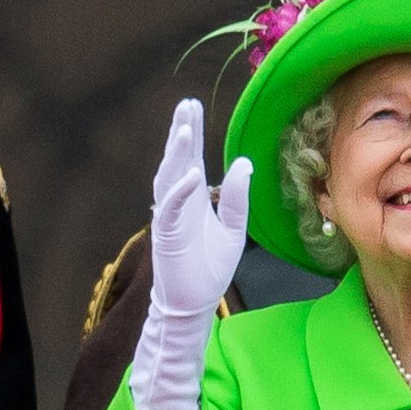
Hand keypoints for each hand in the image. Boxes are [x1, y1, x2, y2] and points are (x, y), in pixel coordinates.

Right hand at [147, 98, 250, 318]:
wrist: (194, 304)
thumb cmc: (209, 269)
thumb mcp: (233, 230)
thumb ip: (236, 198)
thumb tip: (243, 163)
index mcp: (192, 198)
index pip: (190, 158)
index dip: (191, 133)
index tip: (192, 106)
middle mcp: (177, 203)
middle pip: (176, 161)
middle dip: (180, 133)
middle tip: (185, 105)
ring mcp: (169, 218)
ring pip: (168, 178)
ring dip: (175, 155)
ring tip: (184, 130)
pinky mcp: (167, 236)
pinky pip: (170, 208)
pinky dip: (179, 191)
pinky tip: (192, 175)